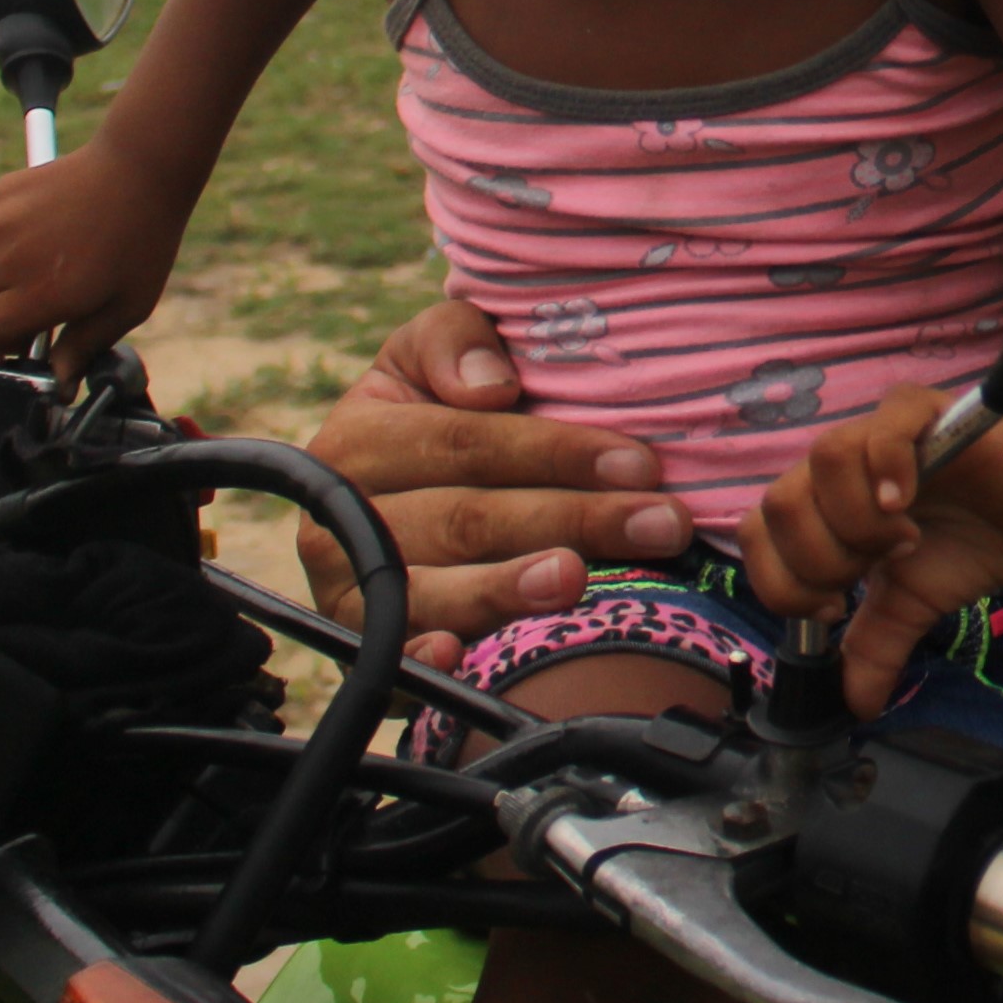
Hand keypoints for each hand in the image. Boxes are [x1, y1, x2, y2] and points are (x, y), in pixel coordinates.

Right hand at [0, 148, 184, 369]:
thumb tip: (54, 386)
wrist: (142, 166)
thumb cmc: (142, 243)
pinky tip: (49, 237)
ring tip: (52, 271)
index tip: (5, 355)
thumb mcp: (126, 307)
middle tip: (15, 328)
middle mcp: (9, 257)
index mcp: (39, 291)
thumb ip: (82, 348)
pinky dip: (5, 248)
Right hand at [292, 301, 697, 645]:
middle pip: (466, 518)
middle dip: (572, 520)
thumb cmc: (432, 417)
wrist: (383, 499)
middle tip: (658, 527)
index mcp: (362, 435)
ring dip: (506, 589)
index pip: (467, 442)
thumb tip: (489, 386)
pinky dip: (423, 660)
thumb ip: (455, 342)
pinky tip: (464, 656)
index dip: (554, 451)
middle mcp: (344, 514)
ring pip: (431, 588)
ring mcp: (346, 588)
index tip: (639, 464)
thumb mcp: (429, 356)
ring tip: (577, 580)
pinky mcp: (359, 648)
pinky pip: (389, 658)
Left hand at [746, 381, 1002, 714]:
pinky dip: (889, 469)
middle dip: (822, 558)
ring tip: (903, 541)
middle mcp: (844, 465)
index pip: (758, 533)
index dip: (784, 581)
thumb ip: (877, 645)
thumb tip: (855, 705)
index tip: (837, 607)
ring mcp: (883, 432)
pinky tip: (908, 504)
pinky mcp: (931, 412)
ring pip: (826, 458)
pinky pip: (887, 425)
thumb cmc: (976, 540)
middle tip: (874, 573)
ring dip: (857, 519)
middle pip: (781, 501)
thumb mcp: (915, 603)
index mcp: (825, 505)